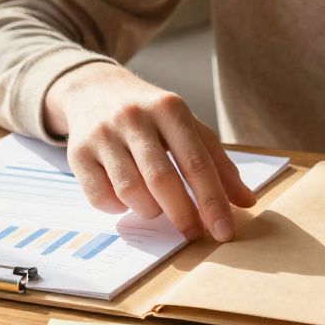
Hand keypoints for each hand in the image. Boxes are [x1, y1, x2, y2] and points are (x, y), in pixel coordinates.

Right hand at [43, 63, 254, 241]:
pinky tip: (126, 199)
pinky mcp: (77, 152)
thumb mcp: (188, 127)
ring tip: (156, 206)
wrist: (94, 90)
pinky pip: (100, 198)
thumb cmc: (152, 116)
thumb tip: (247, 202)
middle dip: (182, 214)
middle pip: (162, 180)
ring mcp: (102, 134)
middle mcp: (133, 117)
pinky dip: (117, 209)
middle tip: (192, 233)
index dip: (212, 202)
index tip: (224, 232)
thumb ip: (218, 164)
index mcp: (169, 107)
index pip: (196, 163)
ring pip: (130, 192)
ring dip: (149, 211)